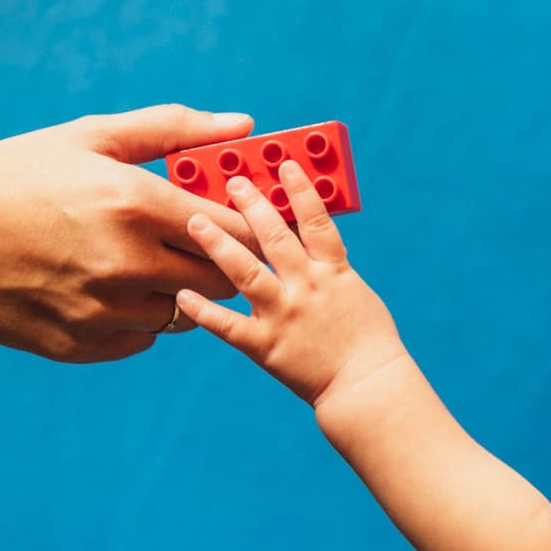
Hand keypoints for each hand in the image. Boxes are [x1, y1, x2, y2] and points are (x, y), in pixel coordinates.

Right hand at [0, 105, 262, 362]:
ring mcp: (104, 311)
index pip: (235, 231)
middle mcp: (127, 263)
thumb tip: (245, 126)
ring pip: (182, 313)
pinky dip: (135, 317)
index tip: (244, 222)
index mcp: (136, 204)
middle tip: (195, 244)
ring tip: (136, 262)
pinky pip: (141, 338)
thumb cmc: (15, 175)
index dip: (248, 228)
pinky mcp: (82, 345)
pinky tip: (103, 287)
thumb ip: (175, 130)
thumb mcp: (91, 138)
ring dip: (174, 291)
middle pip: (220, 280)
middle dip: (219, 262)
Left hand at [175, 161, 406, 406]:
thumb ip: (328, 266)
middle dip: (251, 205)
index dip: (299, 189)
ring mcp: (284, 315)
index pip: (315, 220)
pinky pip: (229, 325)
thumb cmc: (368, 341)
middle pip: (274, 236)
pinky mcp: (266, 346)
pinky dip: (204, 310)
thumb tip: (307, 238)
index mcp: (333, 271)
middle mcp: (306, 287)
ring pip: (246, 272)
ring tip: (195, 221)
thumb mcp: (355, 292)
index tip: (283, 165)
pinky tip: (182, 294)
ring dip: (219, 244)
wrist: (368, 386)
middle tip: (230, 181)